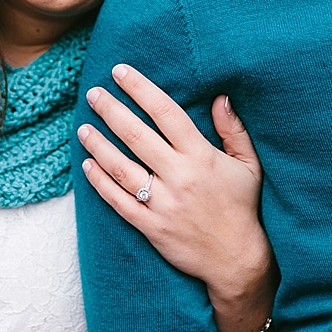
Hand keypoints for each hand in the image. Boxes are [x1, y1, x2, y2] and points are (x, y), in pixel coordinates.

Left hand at [77, 64, 278, 331]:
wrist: (237, 260)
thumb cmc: (242, 208)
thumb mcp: (248, 166)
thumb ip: (233, 130)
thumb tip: (221, 96)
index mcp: (202, 157)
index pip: (167, 113)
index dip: (141, 90)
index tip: (121, 72)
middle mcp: (180, 177)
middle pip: (137, 136)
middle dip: (112, 111)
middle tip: (93, 93)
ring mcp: (163, 204)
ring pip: (122, 168)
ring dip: (99, 146)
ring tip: (83, 128)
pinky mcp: (151, 227)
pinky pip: (119, 201)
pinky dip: (100, 183)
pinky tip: (87, 166)